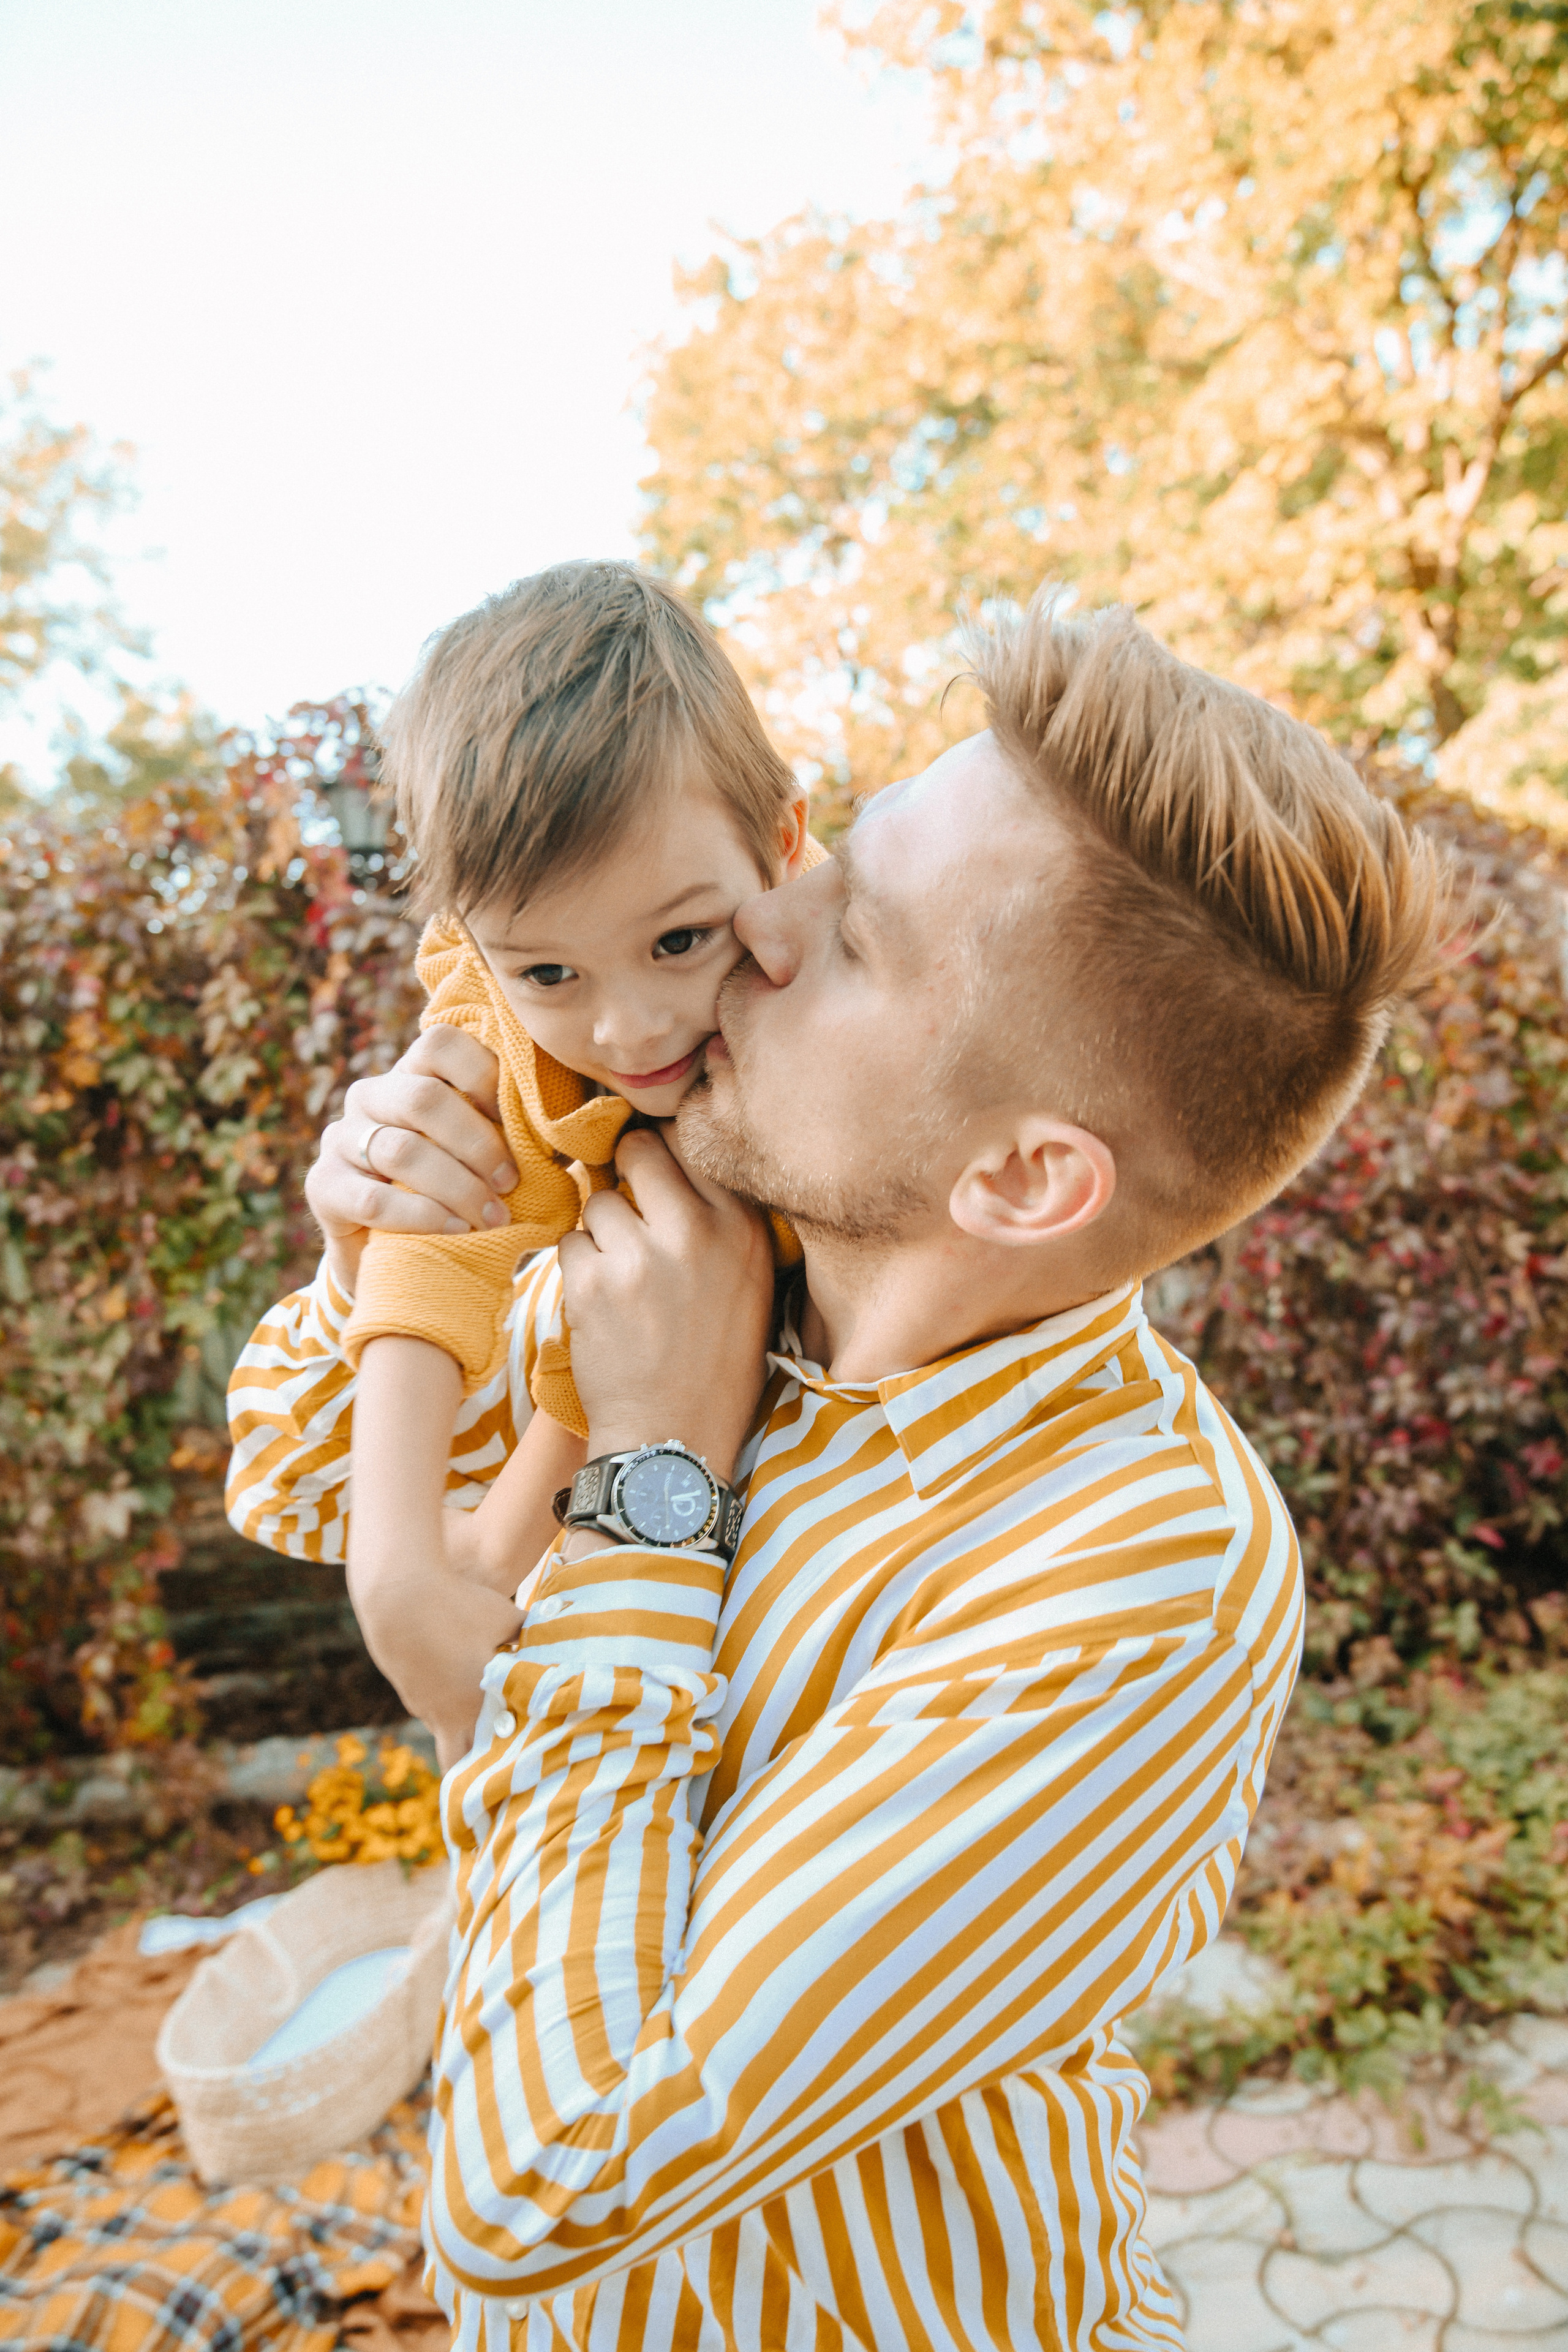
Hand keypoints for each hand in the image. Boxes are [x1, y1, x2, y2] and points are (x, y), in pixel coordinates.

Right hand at [306, 1026, 516, 1293]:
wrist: (394, 1250)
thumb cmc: (455, 1191)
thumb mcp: (482, 1154)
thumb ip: (513, 1131)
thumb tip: (568, 1128)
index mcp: (411, 1073)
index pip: (440, 1045)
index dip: (485, 1077)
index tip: (520, 1124)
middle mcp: (370, 1096)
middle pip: (423, 1098)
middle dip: (478, 1143)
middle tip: (511, 1182)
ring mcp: (340, 1139)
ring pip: (400, 1150)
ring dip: (457, 1186)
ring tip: (493, 1216)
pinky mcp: (323, 1186)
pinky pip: (373, 1198)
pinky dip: (424, 1216)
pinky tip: (457, 1229)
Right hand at [350, 1566, 521, 1772]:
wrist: (397, 1597)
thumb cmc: (457, 1607)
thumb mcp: (504, 1617)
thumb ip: (533, 1633)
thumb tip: (561, 1630)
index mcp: (477, 1704)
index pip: (497, 1753)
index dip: (514, 1759)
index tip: (531, 1758)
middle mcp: (449, 1715)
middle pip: (462, 1764)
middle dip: (481, 1768)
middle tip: (504, 1762)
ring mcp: (426, 1708)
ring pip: (449, 1737)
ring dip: (467, 1733)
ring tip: (492, 1718)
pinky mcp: (411, 1694)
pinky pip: (436, 1713)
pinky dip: (450, 1709)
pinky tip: (462, 1685)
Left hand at [557, 1126, 774, 1482]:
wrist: (675, 1438)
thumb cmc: (714, 1362)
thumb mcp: (750, 1281)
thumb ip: (721, 1218)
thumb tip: (671, 1152)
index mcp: (744, 1228)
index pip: (693, 1142)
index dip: (667, 1152)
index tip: (658, 1173)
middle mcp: (698, 1232)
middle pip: (640, 1151)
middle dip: (626, 1173)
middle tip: (630, 1212)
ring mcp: (642, 1257)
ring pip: (600, 1200)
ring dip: (602, 1231)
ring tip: (623, 1278)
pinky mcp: (593, 1284)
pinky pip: (570, 1242)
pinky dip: (579, 1267)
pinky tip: (602, 1303)